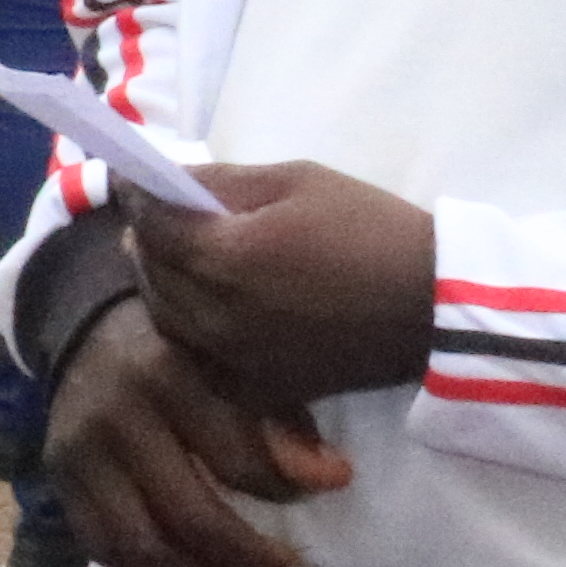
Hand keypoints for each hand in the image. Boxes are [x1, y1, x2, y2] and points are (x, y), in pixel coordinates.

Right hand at [45, 287, 351, 566]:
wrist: (88, 333)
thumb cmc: (182, 348)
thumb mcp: (237, 363)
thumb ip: (282, 419)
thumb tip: (334, 478)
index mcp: (167, 373)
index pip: (235, 457)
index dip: (286, 488)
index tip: (327, 494)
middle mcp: (115, 415)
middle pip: (187, 515)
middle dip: (245, 556)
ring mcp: (78, 454)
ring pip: (140, 546)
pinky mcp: (59, 482)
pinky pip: (103, 549)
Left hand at [130, 158, 437, 407]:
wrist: (434, 308)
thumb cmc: (371, 231)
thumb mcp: (298, 181)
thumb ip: (223, 182)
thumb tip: (166, 180)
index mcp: (223, 259)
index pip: (151, 224)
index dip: (135, 196)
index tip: (131, 178)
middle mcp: (213, 317)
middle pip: (150, 272)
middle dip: (146, 238)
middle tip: (154, 214)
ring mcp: (229, 359)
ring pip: (165, 315)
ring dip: (163, 281)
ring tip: (180, 254)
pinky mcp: (252, 388)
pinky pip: (196, 353)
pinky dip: (189, 324)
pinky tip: (209, 302)